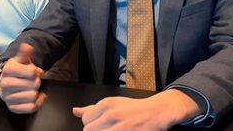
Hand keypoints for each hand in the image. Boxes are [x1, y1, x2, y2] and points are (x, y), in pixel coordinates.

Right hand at [0, 43, 45, 113]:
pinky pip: (30, 108)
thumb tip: (28, 46)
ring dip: (36, 92)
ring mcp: (8, 98)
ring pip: (32, 96)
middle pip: (34, 85)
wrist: (6, 82)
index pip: (32, 72)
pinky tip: (36, 97)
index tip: (34, 71)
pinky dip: (37, 102)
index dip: (36, 71)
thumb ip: (25, 53)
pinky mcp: (12, 108)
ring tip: (32, 88)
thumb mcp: (20, 60)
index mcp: (8, 70)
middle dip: (37, 82)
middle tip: (33, 80)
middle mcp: (5, 84)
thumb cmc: (16, 71)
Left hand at [72, 89, 199, 130]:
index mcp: (106, 105)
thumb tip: (76, 111)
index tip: (101, 125)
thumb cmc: (134, 109)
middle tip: (108, 129)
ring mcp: (120, 128)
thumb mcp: (113, 104)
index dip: (92, 125)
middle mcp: (111, 115)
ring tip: (114, 130)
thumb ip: (92, 109)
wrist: (156, 112)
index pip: (85, 121)